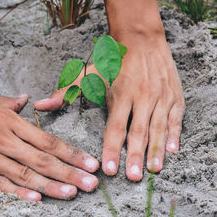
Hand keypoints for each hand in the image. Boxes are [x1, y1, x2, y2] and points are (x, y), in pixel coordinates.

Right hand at [0, 75, 98, 200]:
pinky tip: (34, 198)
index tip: (90, 162)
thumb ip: (9, 103)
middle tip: (92, 184)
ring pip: (24, 173)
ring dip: (50, 185)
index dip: (71, 153)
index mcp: (9, 120)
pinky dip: (16, 192)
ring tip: (72, 194)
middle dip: (70, 173)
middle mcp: (2, 138)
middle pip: (43, 159)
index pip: (48, 140)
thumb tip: (25, 101)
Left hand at [34, 34, 184, 180]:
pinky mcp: (174, 96)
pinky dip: (175, 134)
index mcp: (121, 94)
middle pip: (138, 131)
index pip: (115, 127)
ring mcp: (161, 97)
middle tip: (134, 177)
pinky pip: (176, 118)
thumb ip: (67, 91)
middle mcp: (142, 97)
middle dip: (136, 156)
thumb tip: (40, 105)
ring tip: (154, 170)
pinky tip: (173, 150)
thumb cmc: (113, 61)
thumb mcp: (89, 73)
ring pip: (159, 127)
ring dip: (157, 150)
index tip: (109, 169)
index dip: (112, 149)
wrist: (142, 39)